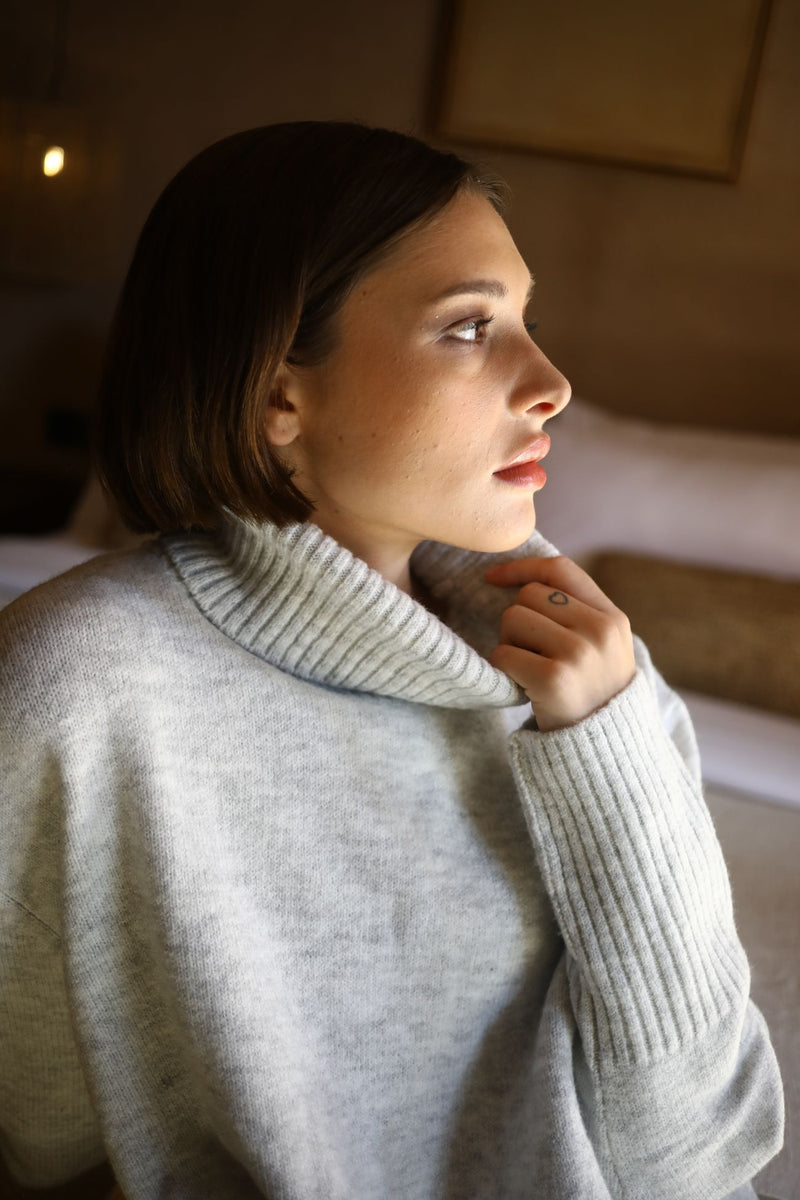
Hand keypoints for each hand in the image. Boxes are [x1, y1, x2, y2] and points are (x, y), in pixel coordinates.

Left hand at [485, 555, 635, 731]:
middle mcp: (600, 630)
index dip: (522, 568)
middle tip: (530, 652)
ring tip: (530, 669)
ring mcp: (579, 654)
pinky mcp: (553, 679)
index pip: (560, 570)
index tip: (493, 578)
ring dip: (509, 644)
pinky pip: (503, 653)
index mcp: (612, 617)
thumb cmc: (592, 694)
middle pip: (529, 595)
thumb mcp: (602, 647)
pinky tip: (523, 685)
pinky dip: (503, 669)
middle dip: (517, 620)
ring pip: (512, 619)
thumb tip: (521, 578)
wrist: (605, 752)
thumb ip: (576, 611)